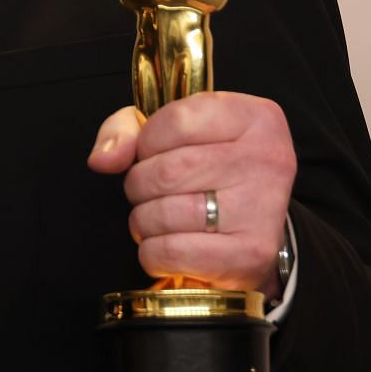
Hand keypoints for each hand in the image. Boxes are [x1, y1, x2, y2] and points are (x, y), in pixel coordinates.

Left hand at [87, 92, 294, 295]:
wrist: (250, 233)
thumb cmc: (208, 173)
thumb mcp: (173, 133)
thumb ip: (128, 130)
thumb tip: (103, 159)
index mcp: (255, 118)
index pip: (177, 120)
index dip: (147, 141)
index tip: (150, 154)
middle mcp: (267, 159)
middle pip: (167, 171)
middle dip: (139, 185)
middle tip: (148, 193)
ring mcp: (262, 208)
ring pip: (165, 212)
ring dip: (143, 221)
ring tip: (157, 219)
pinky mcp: (252, 253)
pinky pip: (172, 251)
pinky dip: (153, 252)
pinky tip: (166, 246)